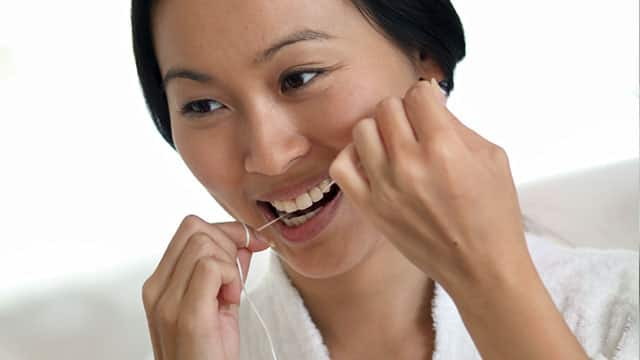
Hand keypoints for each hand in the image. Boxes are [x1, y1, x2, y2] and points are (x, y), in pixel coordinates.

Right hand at [142, 216, 269, 359]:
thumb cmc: (209, 354)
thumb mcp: (220, 303)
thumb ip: (227, 269)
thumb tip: (243, 240)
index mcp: (161, 284)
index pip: (190, 229)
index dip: (225, 230)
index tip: (249, 244)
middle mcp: (157, 289)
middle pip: (195, 228)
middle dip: (227, 242)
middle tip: (237, 276)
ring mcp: (167, 301)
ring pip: (204, 243)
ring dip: (229, 264)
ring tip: (229, 295)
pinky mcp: (186, 314)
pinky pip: (212, 267)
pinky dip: (231, 276)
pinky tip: (230, 300)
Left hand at [329, 78, 530, 292]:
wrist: (480, 266)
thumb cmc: (493, 211)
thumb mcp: (491, 157)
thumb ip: (457, 124)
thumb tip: (429, 101)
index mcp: (444, 148)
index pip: (417, 93)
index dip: (427, 97)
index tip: (432, 110)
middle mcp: (409, 164)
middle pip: (386, 107)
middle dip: (404, 110)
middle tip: (416, 127)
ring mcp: (384, 187)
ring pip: (361, 130)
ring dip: (379, 130)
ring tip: (396, 144)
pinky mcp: (370, 208)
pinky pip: (341, 166)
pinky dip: (353, 156)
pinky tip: (373, 161)